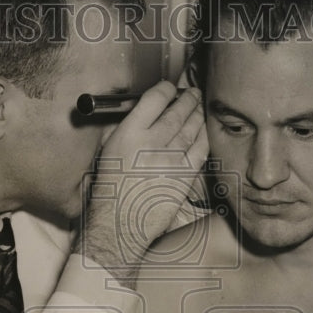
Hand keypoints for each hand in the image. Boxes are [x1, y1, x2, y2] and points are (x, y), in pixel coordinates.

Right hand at [79, 82, 207, 283]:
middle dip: (188, 98)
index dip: (167, 88)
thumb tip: (143, 110)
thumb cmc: (110, 188)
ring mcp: (172, 159)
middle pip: (178, 110)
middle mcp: (152, 143)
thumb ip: (126, 127)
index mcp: (129, 133)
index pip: (155, 98)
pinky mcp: (185, 175)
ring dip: (198, 114)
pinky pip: (201, 148)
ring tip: (199, 107)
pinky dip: (204, 135)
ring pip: (192, 127)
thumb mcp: (108, 149)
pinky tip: (204, 130)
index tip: (170, 88)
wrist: (120, 223)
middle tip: (192, 93)